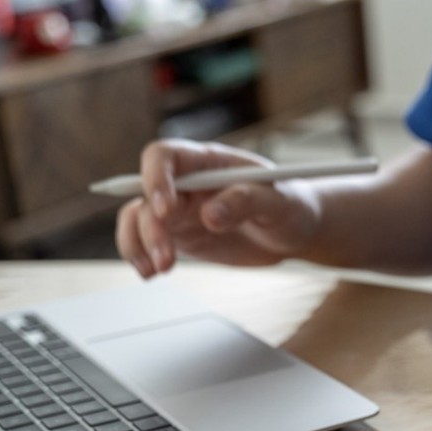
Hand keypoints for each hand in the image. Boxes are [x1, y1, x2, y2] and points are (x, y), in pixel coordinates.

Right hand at [115, 139, 320, 277]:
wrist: (293, 232)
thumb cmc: (290, 205)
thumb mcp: (279, 201)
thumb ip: (246, 201)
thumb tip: (210, 215)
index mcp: (209, 162)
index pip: (165, 156)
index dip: (156, 178)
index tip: (166, 208)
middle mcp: (186, 183)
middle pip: (147, 194)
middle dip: (151, 227)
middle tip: (167, 258)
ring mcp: (180, 210)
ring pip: (138, 218)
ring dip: (138, 243)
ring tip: (156, 271)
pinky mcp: (180, 235)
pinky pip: (146, 240)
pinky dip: (141, 256)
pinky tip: (150, 273)